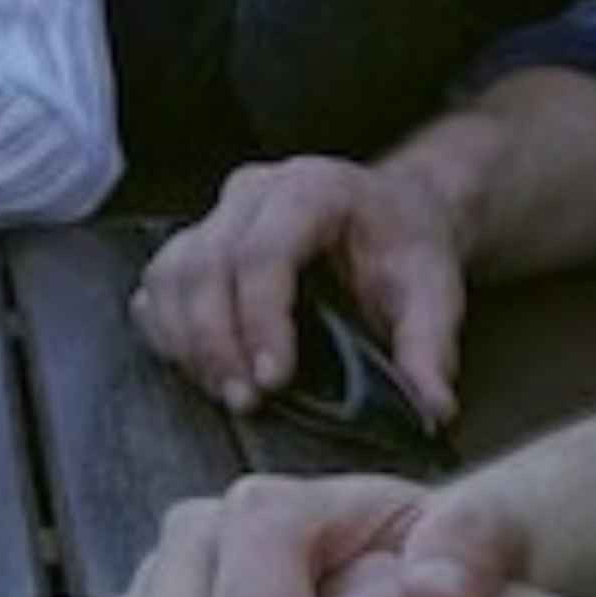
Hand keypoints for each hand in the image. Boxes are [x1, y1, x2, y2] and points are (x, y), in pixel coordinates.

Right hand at [129, 157, 466, 420]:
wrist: (393, 214)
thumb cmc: (407, 246)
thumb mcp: (435, 292)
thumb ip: (431, 348)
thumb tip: (432, 407)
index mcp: (315, 188)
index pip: (264, 250)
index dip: (259, 319)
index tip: (273, 379)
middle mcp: (256, 191)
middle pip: (206, 263)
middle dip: (216, 342)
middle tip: (245, 400)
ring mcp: (220, 213)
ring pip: (172, 273)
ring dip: (187, 342)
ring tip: (226, 391)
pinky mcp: (199, 241)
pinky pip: (160, 284)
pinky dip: (168, 331)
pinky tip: (198, 367)